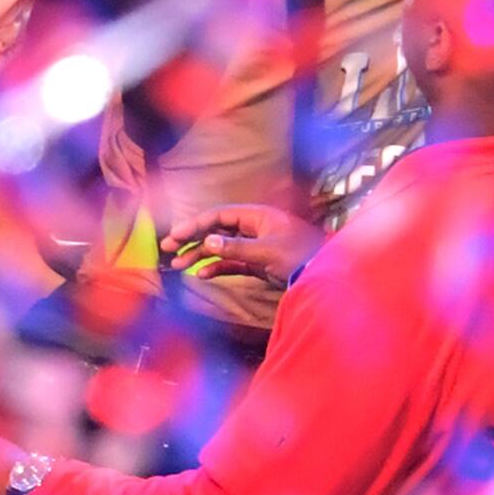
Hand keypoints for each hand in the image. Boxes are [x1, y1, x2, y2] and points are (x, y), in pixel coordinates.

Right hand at [163, 202, 320, 287]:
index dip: (194, 224)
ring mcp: (256, 245)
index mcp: (257, 216)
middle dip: (191, 239)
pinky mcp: (259, 263)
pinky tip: (202, 275)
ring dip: (199, 255)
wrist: (326, 278)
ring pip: (221, 247)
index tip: (173, 236)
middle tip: (167, 249)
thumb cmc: (300, 258)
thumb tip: (207, 241)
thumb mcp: (268, 253)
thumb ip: (236, 248)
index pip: (218, 215)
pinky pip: (232, 262)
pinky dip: (217, 267)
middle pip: (216, 229)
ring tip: (178, 265)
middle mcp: (254, 227)